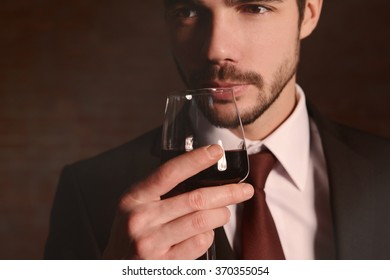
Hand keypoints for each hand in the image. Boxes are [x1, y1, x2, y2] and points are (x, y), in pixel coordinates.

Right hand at [102, 144, 253, 259]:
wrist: (116, 265)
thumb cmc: (130, 231)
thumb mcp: (136, 204)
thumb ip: (160, 190)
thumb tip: (199, 174)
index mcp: (135, 198)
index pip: (169, 173)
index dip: (195, 160)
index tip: (215, 151)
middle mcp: (142, 219)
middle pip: (195, 199)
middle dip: (227, 193)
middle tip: (243, 190)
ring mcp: (152, 243)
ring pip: (202, 222)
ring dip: (221, 215)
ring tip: (223, 212)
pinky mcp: (165, 263)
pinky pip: (200, 244)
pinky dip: (209, 236)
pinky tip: (204, 232)